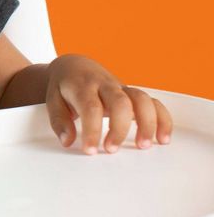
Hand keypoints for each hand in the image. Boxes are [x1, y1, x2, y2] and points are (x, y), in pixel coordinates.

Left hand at [45, 54, 172, 154]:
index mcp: (82, 86)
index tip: (90, 150)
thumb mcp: (53, 100)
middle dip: (119, 128)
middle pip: (119, 102)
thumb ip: (59, 121)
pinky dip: (162, 118)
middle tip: (111, 149)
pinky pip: (153, 102)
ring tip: (143, 146)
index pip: (91, 107)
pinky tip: (163, 139)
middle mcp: (104, 85)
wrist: (74, 66)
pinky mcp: (132, 94)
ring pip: (141, 99)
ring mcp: (121, 88)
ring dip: (147, 123)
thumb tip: (68, 141)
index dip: (92, 130)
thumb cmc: (64, 86)